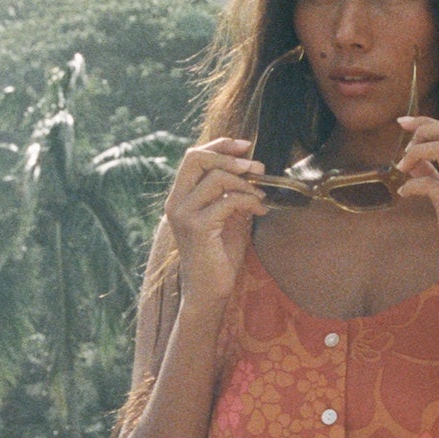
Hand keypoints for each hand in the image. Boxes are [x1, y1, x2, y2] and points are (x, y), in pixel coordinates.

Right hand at [165, 137, 267, 303]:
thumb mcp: (227, 217)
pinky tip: (260, 210)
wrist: (210, 292)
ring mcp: (184, 215)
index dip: (220, 145)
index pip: (193, 156)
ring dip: (245, 182)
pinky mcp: (198, 228)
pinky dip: (249, 201)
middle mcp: (176, 203)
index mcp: (180, 197)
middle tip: (257, 167)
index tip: (245, 145)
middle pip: (196, 158)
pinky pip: (227, 200)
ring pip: (215, 177)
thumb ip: (232, 193)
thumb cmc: (219, 256)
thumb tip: (253, 169)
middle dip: (230, 156)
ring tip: (261, 196)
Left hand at [394, 114, 438, 289]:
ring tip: (402, 169)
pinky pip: (430, 183)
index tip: (403, 123)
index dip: (426, 122)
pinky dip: (411, 185)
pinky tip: (404, 193)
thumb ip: (433, 175)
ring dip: (414, 154)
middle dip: (420, 133)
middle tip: (403, 151)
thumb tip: (412, 158)